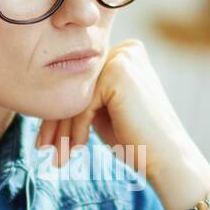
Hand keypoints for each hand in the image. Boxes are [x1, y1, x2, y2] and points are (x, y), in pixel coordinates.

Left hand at [34, 39, 200, 180]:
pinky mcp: (117, 75)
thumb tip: (48, 91)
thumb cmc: (137, 138)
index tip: (47, 140)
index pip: (82, 81)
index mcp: (126, 53)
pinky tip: (75, 150)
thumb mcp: (106, 109)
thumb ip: (87, 93)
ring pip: (76, 96)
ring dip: (61, 129)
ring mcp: (123, 59)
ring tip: (53, 156)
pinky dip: (76, 130)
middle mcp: (126, 50)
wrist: (167, 158)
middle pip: (76, 86)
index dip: (61, 111)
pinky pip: (82, 104)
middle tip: (42, 148)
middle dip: (57, 121)